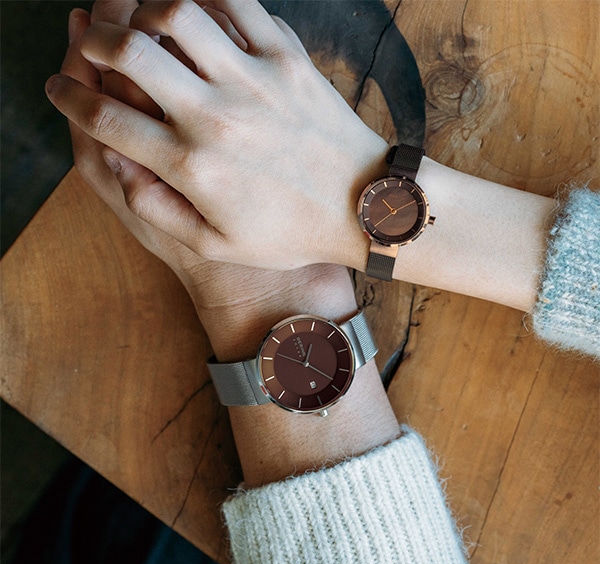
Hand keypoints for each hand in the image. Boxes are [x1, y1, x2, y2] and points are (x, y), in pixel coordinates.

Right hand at [60, 4, 358, 362]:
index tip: (60, 89)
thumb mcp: (218, 245)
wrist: (364, 208)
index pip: (106, 120)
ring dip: (144, 10)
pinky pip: (237, 4)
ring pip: (177, 13)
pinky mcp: (289, 60)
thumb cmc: (291, 233)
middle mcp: (218, 118)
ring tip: (143, 25)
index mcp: (194, 168)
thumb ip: (158, 210)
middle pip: (128, 52)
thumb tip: (117, 166)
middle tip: (91, 44)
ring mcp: (256, 82)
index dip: (69, 99)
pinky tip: (196, 15)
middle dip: (93, 40)